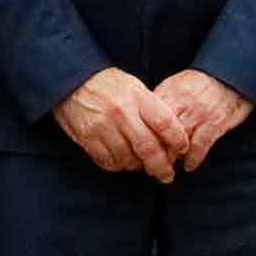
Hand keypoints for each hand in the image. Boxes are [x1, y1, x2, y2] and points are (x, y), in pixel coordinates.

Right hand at [56, 69, 178, 181]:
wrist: (72, 80)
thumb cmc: (108, 84)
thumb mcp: (134, 86)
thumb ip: (151, 108)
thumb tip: (170, 135)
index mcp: (137, 97)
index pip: (165, 123)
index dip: (178, 140)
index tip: (183, 149)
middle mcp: (121, 113)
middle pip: (149, 148)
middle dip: (161, 167)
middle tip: (167, 175)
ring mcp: (103, 126)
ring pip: (128, 159)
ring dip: (138, 167)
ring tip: (141, 166)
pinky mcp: (87, 138)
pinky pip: (108, 161)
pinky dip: (118, 166)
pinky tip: (122, 162)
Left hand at [141, 70, 254, 168]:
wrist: (231, 74)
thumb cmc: (201, 82)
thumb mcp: (176, 84)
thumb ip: (161, 101)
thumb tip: (144, 120)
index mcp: (169, 91)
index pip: (149, 117)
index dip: (142, 136)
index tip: (137, 150)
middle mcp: (182, 102)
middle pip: (161, 132)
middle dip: (153, 152)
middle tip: (148, 166)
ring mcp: (199, 113)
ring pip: (177, 142)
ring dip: (171, 159)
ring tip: (166, 170)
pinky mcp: (215, 123)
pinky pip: (199, 146)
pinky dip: (192, 159)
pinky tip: (188, 166)